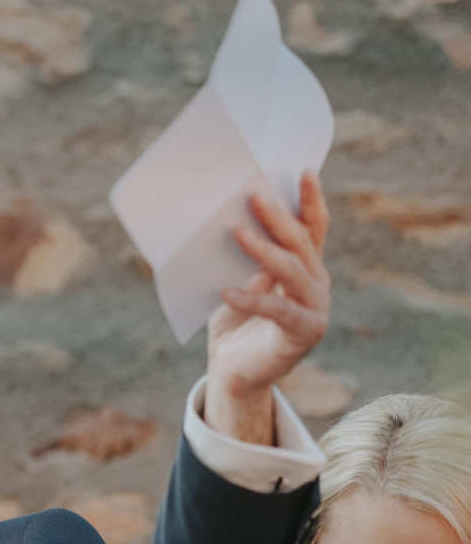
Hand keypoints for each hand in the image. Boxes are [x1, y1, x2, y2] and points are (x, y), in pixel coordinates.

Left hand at [203, 171, 329, 443]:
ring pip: (293, 270)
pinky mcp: (305, 333)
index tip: (302, 172)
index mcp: (305, 267)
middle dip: (278, 219)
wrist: (233, 371)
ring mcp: (315, 309)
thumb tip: (232, 222)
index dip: (309, 200)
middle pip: (301, 244)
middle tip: (254, 198)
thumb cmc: (234, 322)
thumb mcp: (236, 280)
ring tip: (237, 232)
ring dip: (264, 250)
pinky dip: (252, 298)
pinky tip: (227, 291)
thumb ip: (243, 256)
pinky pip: (278, 310)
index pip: (312, 227)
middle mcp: (317, 284)